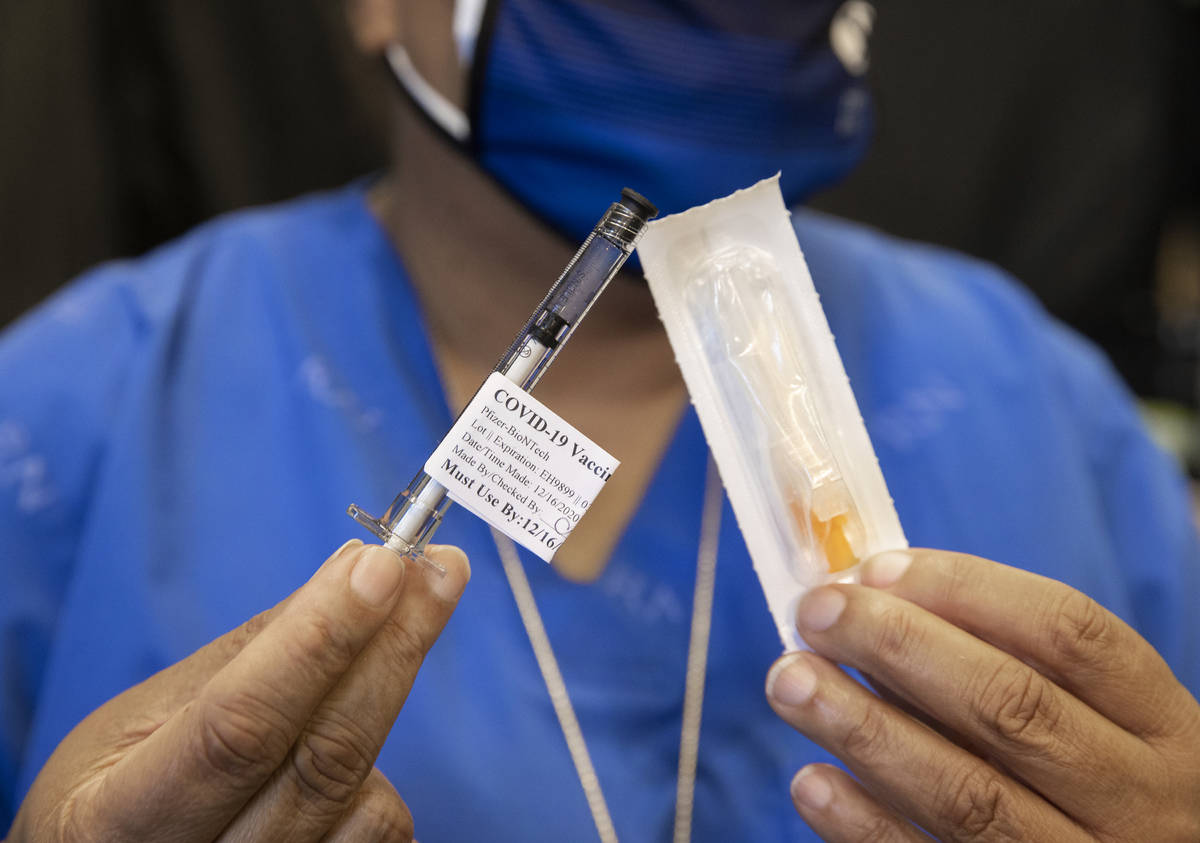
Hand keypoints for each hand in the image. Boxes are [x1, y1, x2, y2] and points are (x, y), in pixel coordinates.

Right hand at [8, 539, 469, 841]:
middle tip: (440, 571)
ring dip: (385, 703)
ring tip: (377, 649)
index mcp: (116, 818)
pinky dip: (376, 776)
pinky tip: (347, 735)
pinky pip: (380, 833)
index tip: (385, 566)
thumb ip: (251, 654)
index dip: (320, 641)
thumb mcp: (145, 719)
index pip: (240, 727)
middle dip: (393, 649)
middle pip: (324, 763)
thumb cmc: (116, 789)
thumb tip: (357, 570)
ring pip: (367, 802)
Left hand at [766, 549, 1199, 840]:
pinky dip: (866, 825)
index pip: (1071, 633)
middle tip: (816, 612)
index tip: (875, 568)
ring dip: (863, 728)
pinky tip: (812, 782)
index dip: (965, 589)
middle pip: (1011, 706)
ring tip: (790, 681)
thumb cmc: (1096, 787)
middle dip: (898, 647)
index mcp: (1164, 728)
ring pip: (967, 793)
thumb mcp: (1101, 725)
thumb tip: (874, 602)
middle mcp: (1139, 802)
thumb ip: (1011, 665)